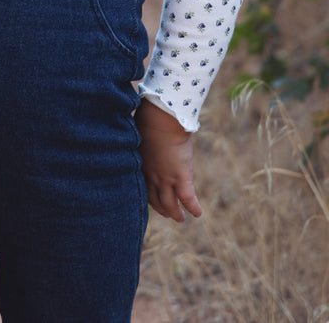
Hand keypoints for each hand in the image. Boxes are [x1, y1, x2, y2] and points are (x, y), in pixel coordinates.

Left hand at [135, 98, 201, 221]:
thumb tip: (140, 132)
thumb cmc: (150, 119)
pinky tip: (197, 213)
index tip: (153, 201)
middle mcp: (152, 176)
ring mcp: (166, 178)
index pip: (144, 188)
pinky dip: (193, 207)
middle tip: (167, 213)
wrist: (161, 120)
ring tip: (180, 218)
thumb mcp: (141, 133)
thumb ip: (141, 140)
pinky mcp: (181, 177)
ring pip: (170, 204)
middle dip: (161, 209)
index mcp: (141, 166)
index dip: (149, 197)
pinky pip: (187, 198)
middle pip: (155, 200)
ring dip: (175, 213)